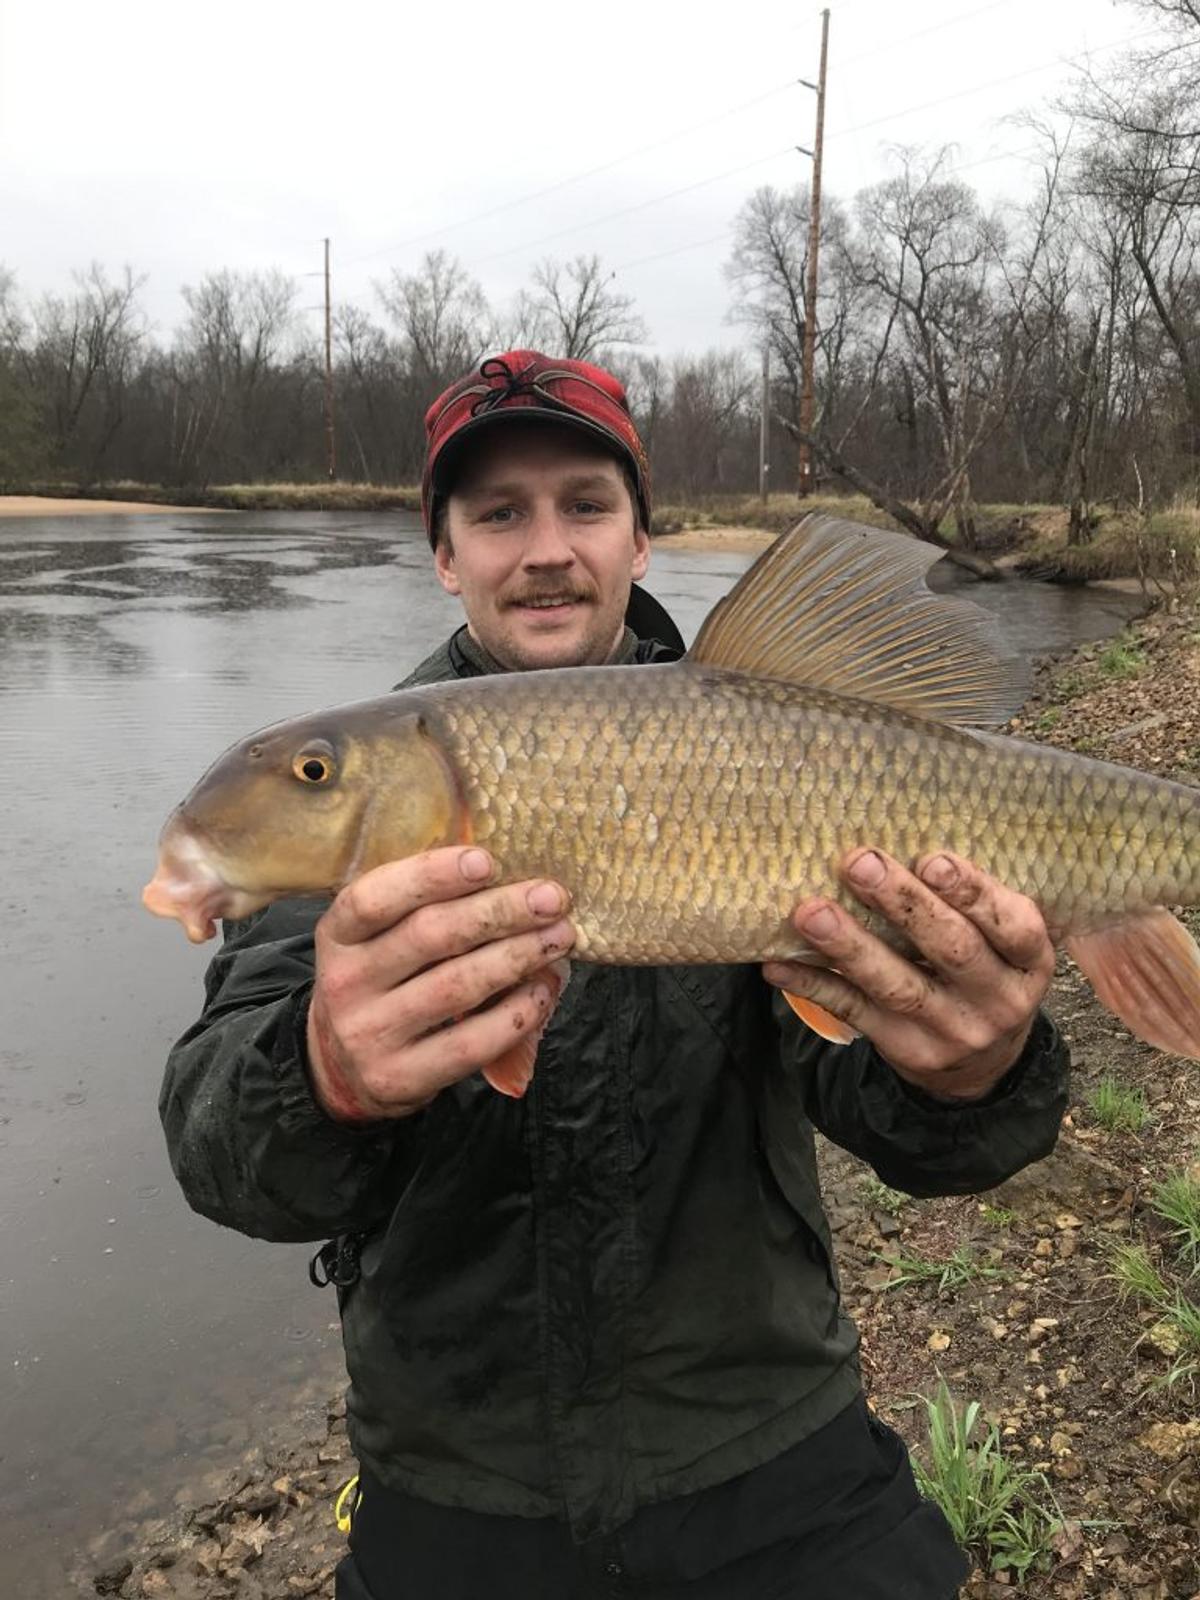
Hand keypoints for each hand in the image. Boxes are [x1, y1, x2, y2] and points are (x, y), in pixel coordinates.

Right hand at [306, 847, 574, 1121]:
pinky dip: (515, 1012)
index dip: (431, 876)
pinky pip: (470, 1042)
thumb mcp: (377, 939)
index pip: (374, 898)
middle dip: (499, 911)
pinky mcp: (399, 1078)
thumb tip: (510, 875)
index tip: (488, 860)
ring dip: (518, 957)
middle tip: (551, 898)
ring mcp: (369, 1035)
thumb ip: (422, 906)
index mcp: (338, 935)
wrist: (342, 1068)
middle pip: (428, 936)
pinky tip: (542, 990)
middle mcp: (344, 984)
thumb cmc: (381, 981)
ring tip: (560, 937)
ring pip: (456, 987)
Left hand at [764, 848, 1054, 1100]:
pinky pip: (854, 1012)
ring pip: (898, 985)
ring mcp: (952, 1030)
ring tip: (810, 911)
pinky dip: (814, 984)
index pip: (1012, 926)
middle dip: (904, 904)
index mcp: (1029, 961)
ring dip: (850, 945)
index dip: (974, 893)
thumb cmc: (983, 972)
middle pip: (951, 949)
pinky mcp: (906, 1049)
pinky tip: (780, 962)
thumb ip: (970, 902)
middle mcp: (998, 999)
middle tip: (859, 862)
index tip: (933, 859)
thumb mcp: (1000, 943)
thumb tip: (897, 836)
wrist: (982, 1065)